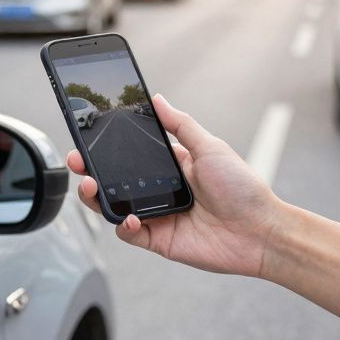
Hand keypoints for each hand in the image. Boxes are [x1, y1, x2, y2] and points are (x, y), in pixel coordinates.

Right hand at [68, 94, 284, 278]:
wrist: (261, 231)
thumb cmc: (243, 188)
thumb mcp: (210, 147)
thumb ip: (180, 124)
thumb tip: (157, 99)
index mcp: (170, 167)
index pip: (128, 155)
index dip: (105, 148)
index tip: (87, 137)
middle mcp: (158, 191)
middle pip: (112, 181)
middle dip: (89, 170)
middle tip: (77, 161)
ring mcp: (156, 216)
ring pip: (113, 207)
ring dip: (95, 197)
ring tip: (89, 186)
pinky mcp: (158, 241)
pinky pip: (129, 234)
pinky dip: (123, 226)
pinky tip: (130, 218)